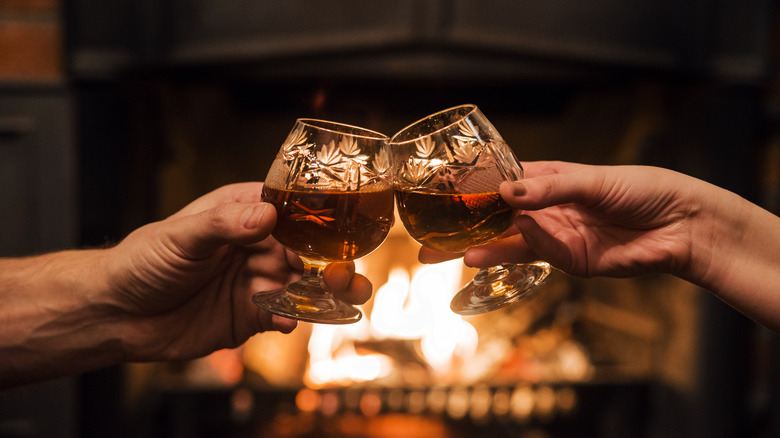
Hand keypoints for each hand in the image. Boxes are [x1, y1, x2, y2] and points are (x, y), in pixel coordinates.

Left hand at [103, 182, 371, 361]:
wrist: (118, 316)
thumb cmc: (142, 262)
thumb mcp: (181, 236)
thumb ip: (224, 224)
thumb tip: (266, 214)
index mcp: (242, 213)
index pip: (290, 208)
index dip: (319, 217)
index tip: (342, 226)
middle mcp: (256, 245)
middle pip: (307, 249)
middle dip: (331, 259)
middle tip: (346, 271)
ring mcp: (256, 281)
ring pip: (303, 284)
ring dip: (326, 291)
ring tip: (347, 294)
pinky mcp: (251, 315)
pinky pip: (285, 314)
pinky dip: (295, 318)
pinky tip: (290, 321)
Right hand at [458, 161, 699, 277]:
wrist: (681, 225)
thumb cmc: (642, 189)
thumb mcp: (593, 180)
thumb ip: (549, 188)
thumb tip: (506, 192)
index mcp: (548, 181)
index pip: (500, 184)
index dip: (470, 191)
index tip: (438, 194)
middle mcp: (546, 210)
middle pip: (495, 221)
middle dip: (462, 230)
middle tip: (425, 240)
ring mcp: (557, 238)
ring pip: (508, 244)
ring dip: (478, 249)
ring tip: (448, 253)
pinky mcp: (571, 263)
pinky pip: (539, 255)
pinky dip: (518, 248)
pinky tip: (493, 245)